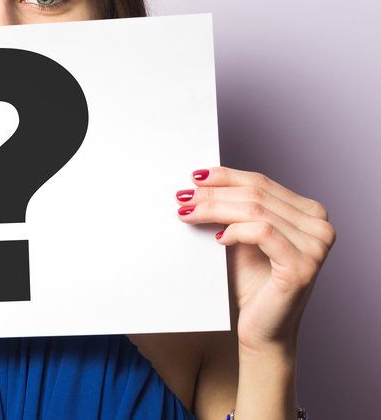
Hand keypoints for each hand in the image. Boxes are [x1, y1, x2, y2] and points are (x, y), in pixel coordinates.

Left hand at [174, 166, 335, 352]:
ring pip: (256, 210)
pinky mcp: (303, 265)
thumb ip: (233, 209)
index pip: (261, 182)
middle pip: (256, 193)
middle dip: (214, 193)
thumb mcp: (241, 236)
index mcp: (310, 212)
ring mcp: (316, 246)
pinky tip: (218, 238)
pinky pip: (262, 232)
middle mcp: (320, 225)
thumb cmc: (250, 282)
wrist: (261, 328)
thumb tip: (198, 182)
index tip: (194, 177)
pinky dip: (236, 230)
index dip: (225, 177)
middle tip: (183, 198)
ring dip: (216, 209)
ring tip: (189, 214)